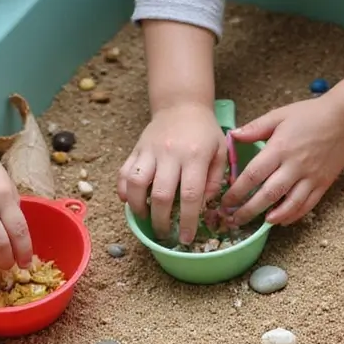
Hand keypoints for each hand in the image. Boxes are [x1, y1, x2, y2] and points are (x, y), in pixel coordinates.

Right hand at [118, 103, 226, 243]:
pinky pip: (123, 172)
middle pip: (161, 195)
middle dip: (161, 221)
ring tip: (145, 219)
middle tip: (164, 233)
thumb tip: (204, 205)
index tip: (185, 238)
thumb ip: (215, 179)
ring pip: (137, 184)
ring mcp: (149, 151)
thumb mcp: (220, 151)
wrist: (181, 104)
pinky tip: (130, 201)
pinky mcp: (136, 149)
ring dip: (138, 208)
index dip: (187, 221)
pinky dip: (124, 190)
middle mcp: (170, 154)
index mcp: (195, 156)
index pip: (190, 195)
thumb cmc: (204, 132)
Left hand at [222, 94, 343, 226]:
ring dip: (272, 217)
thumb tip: (233, 136)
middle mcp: (294, 166)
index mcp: (280, 148)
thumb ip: (256, 128)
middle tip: (234, 220)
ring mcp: (310, 177)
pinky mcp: (322, 184)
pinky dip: (292, 216)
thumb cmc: (309, 115)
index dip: (237, 192)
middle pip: (268, 195)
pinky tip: (280, 220)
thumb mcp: (279, 115)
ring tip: (257, 223)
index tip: (225, 202)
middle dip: (248, 211)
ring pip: (288, 205)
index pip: (253, 175)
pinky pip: (306, 205)